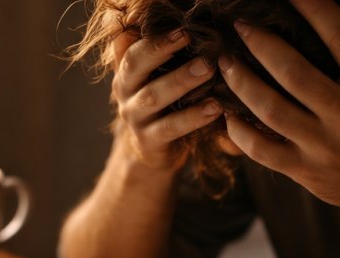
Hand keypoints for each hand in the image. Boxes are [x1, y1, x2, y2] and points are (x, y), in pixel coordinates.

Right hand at [111, 31, 221, 171]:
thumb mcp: (156, 77)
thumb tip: (162, 22)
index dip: (154, 37)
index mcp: (126, 70)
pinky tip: (215, 107)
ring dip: (181, 80)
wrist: (154, 152)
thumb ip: (157, 53)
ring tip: (208, 69)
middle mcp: (124, 91)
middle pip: (134, 65)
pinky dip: (193, 117)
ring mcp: (134, 117)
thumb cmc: (163, 105)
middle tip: (190, 36)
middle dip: (160, 49)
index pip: (131, 46)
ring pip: (152, 96)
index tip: (182, 27)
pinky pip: (170, 127)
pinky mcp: (148, 141)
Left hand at [219, 0, 339, 229]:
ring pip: (270, 109)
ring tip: (224, 61)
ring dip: (241, 82)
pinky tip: (226, 111)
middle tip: (240, 23)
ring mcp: (323, 147)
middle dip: (261, 43)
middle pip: (294, 72)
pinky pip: (262, 150)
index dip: (313, 8)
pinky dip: (238, 131)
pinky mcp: (304, 171)